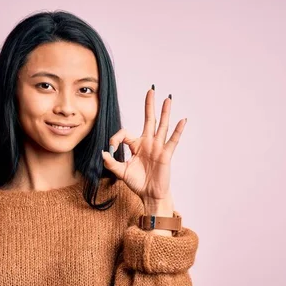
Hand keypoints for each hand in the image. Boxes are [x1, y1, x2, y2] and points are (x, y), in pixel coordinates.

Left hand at [101, 87, 186, 201]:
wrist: (149, 194)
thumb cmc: (138, 183)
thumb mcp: (121, 172)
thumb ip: (111, 163)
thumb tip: (103, 153)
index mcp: (136, 146)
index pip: (125, 133)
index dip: (116, 138)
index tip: (111, 148)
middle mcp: (148, 143)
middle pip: (149, 120)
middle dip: (149, 105)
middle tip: (151, 90)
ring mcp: (158, 147)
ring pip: (161, 126)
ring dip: (164, 112)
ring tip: (167, 99)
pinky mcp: (166, 155)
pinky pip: (172, 141)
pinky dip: (178, 130)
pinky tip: (182, 120)